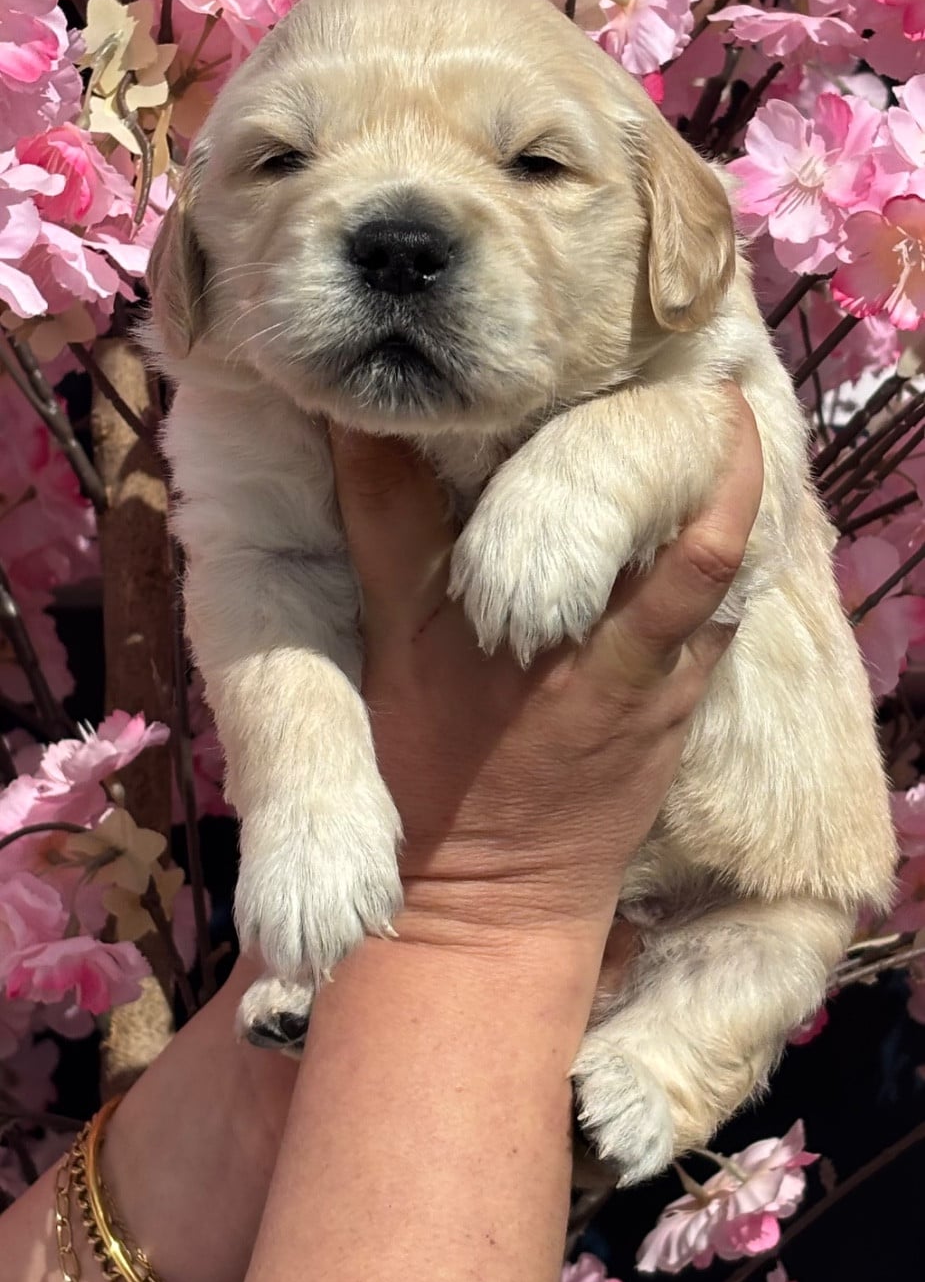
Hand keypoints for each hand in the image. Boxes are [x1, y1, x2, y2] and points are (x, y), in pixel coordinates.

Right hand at [329, 386, 763, 945]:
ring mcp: (663, 686)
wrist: (492, 907)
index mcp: (550, 619)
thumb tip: (360, 414)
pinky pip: (717, 626)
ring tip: (718, 441)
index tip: (660, 374)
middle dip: (720, 460)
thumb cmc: (432, 773)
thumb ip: (386, 523)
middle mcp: (626, 649)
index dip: (660, 434)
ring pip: (726, 579)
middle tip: (710, 394)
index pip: (619, 505)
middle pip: (709, 538)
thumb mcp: (389, 644)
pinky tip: (705, 531)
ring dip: (733, 507)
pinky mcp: (678, 715)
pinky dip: (721, 569)